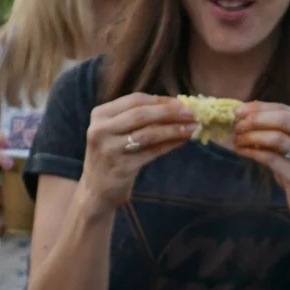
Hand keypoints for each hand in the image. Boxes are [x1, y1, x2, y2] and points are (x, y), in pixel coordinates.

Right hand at [79, 93, 196, 209]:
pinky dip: (170, 144)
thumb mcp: (116, 131)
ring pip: (148, 133)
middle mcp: (101, 129)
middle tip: (192, 112)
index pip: (135, 100)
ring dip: (174, 129)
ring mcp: (109, 149)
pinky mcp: (121, 167)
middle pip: (141, 114)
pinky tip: (183, 141)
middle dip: (170, 112)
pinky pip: (152, 152)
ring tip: (194, 127)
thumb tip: (176, 105)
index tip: (182, 102)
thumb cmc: (113, 155)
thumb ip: (139, 117)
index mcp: (100, 114)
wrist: (96, 189)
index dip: (161, 100)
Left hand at [232, 102, 289, 226]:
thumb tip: (244, 117)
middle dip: (255, 119)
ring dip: (251, 136)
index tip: (237, 111)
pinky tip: (242, 151)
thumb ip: (280, 131)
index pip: (284, 109)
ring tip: (237, 139)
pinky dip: (253, 152)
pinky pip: (271, 159)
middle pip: (283, 118)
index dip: (258, 108)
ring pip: (276, 138)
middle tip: (236, 125)